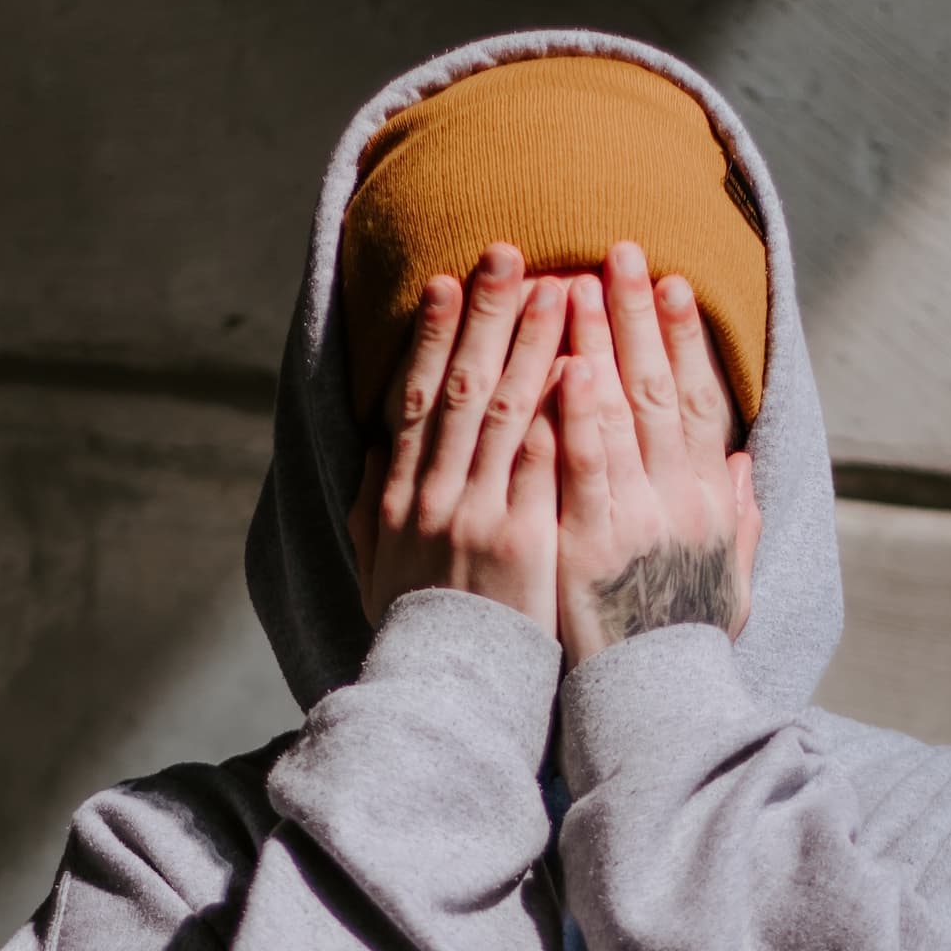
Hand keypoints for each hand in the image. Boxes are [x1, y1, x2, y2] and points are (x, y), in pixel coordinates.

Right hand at [347, 244, 565, 635]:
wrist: (445, 696)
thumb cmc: (418, 629)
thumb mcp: (375, 564)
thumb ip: (372, 502)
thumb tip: (374, 444)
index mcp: (397, 494)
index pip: (414, 396)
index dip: (429, 335)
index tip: (446, 281)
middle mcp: (432, 495)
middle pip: (461, 386)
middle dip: (486, 316)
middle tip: (509, 254)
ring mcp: (476, 516)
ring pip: (505, 412)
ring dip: (531, 344)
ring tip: (557, 288)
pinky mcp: (522, 542)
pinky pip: (542, 465)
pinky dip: (556, 413)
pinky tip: (578, 366)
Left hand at [555, 242, 760, 666]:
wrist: (652, 707)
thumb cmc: (678, 640)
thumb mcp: (726, 580)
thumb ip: (736, 519)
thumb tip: (741, 464)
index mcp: (709, 499)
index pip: (698, 400)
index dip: (684, 339)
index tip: (671, 284)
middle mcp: (680, 499)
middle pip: (657, 388)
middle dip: (636, 314)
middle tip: (618, 251)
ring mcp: (636, 519)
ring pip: (617, 413)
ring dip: (597, 343)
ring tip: (576, 282)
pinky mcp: (590, 545)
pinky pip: (580, 467)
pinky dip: (576, 413)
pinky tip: (562, 366)